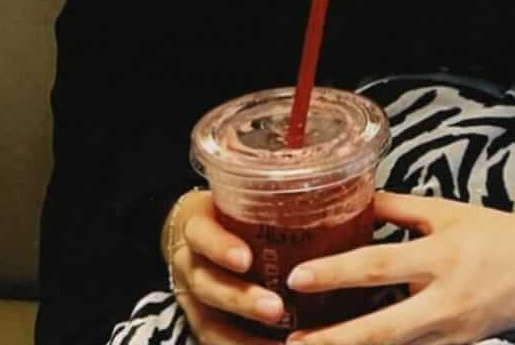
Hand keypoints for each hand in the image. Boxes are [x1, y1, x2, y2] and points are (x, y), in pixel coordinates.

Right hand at [164, 190, 287, 343]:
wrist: (193, 235)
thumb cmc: (228, 210)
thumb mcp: (235, 197)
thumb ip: (267, 199)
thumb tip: (325, 185)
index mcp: (196, 227)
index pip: (201, 234)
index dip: (220, 247)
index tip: (246, 258)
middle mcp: (189, 266)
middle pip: (207, 286)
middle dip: (241, 300)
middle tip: (276, 308)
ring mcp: (193, 301)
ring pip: (211, 325)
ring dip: (245, 339)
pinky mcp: (203, 324)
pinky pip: (217, 343)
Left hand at [284, 191, 514, 344]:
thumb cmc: (492, 233)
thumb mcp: (446, 212)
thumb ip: (398, 209)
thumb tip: (351, 197)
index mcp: (440, 256)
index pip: (379, 264)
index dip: (336, 272)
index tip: (297, 277)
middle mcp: (444, 302)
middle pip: (381, 329)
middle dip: (334, 340)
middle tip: (291, 341)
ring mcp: (451, 335)